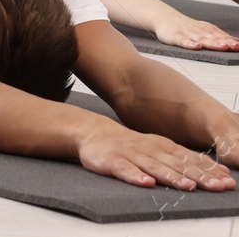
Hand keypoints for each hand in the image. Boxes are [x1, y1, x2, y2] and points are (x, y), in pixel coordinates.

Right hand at [78, 126, 232, 189]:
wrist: (94, 132)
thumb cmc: (131, 145)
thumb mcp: (160, 148)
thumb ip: (186, 159)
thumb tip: (219, 171)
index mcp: (164, 147)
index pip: (191, 159)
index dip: (210, 171)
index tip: (227, 181)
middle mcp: (151, 150)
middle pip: (177, 165)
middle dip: (199, 176)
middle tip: (216, 186)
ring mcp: (131, 155)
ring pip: (154, 167)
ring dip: (171, 177)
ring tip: (186, 186)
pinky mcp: (112, 161)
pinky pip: (125, 169)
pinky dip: (135, 176)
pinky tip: (146, 183)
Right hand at [155, 13, 238, 51]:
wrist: (164, 17)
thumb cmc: (185, 27)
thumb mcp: (203, 29)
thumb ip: (218, 36)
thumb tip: (237, 41)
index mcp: (206, 29)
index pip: (220, 36)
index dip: (230, 41)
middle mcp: (198, 31)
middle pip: (213, 38)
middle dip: (225, 43)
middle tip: (235, 46)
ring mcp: (187, 33)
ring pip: (201, 39)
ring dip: (212, 43)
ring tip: (222, 47)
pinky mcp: (175, 36)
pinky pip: (183, 41)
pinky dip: (190, 44)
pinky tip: (197, 46)